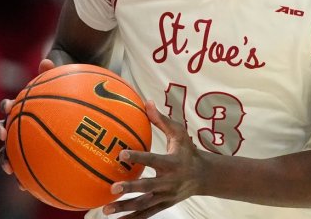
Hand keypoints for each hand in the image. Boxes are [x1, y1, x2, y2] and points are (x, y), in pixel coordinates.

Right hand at [0, 58, 55, 177]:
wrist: (71, 97)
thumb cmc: (65, 85)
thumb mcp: (61, 77)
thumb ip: (52, 71)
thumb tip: (46, 61)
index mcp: (24, 107)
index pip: (9, 107)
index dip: (6, 108)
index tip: (8, 108)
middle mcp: (20, 122)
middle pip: (3, 129)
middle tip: (3, 136)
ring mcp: (25, 137)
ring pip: (10, 150)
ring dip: (8, 160)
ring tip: (11, 170)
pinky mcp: (34, 152)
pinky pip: (29, 166)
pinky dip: (27, 176)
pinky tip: (29, 188)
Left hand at [102, 101, 203, 218]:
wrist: (204, 176)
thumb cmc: (188, 151)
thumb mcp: (179, 133)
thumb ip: (161, 120)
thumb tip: (146, 102)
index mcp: (171, 163)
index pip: (153, 159)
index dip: (138, 157)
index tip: (121, 154)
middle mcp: (168, 182)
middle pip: (147, 187)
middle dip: (130, 188)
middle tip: (112, 188)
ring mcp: (166, 196)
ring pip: (144, 204)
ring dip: (125, 208)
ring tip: (106, 210)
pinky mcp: (164, 205)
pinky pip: (146, 214)